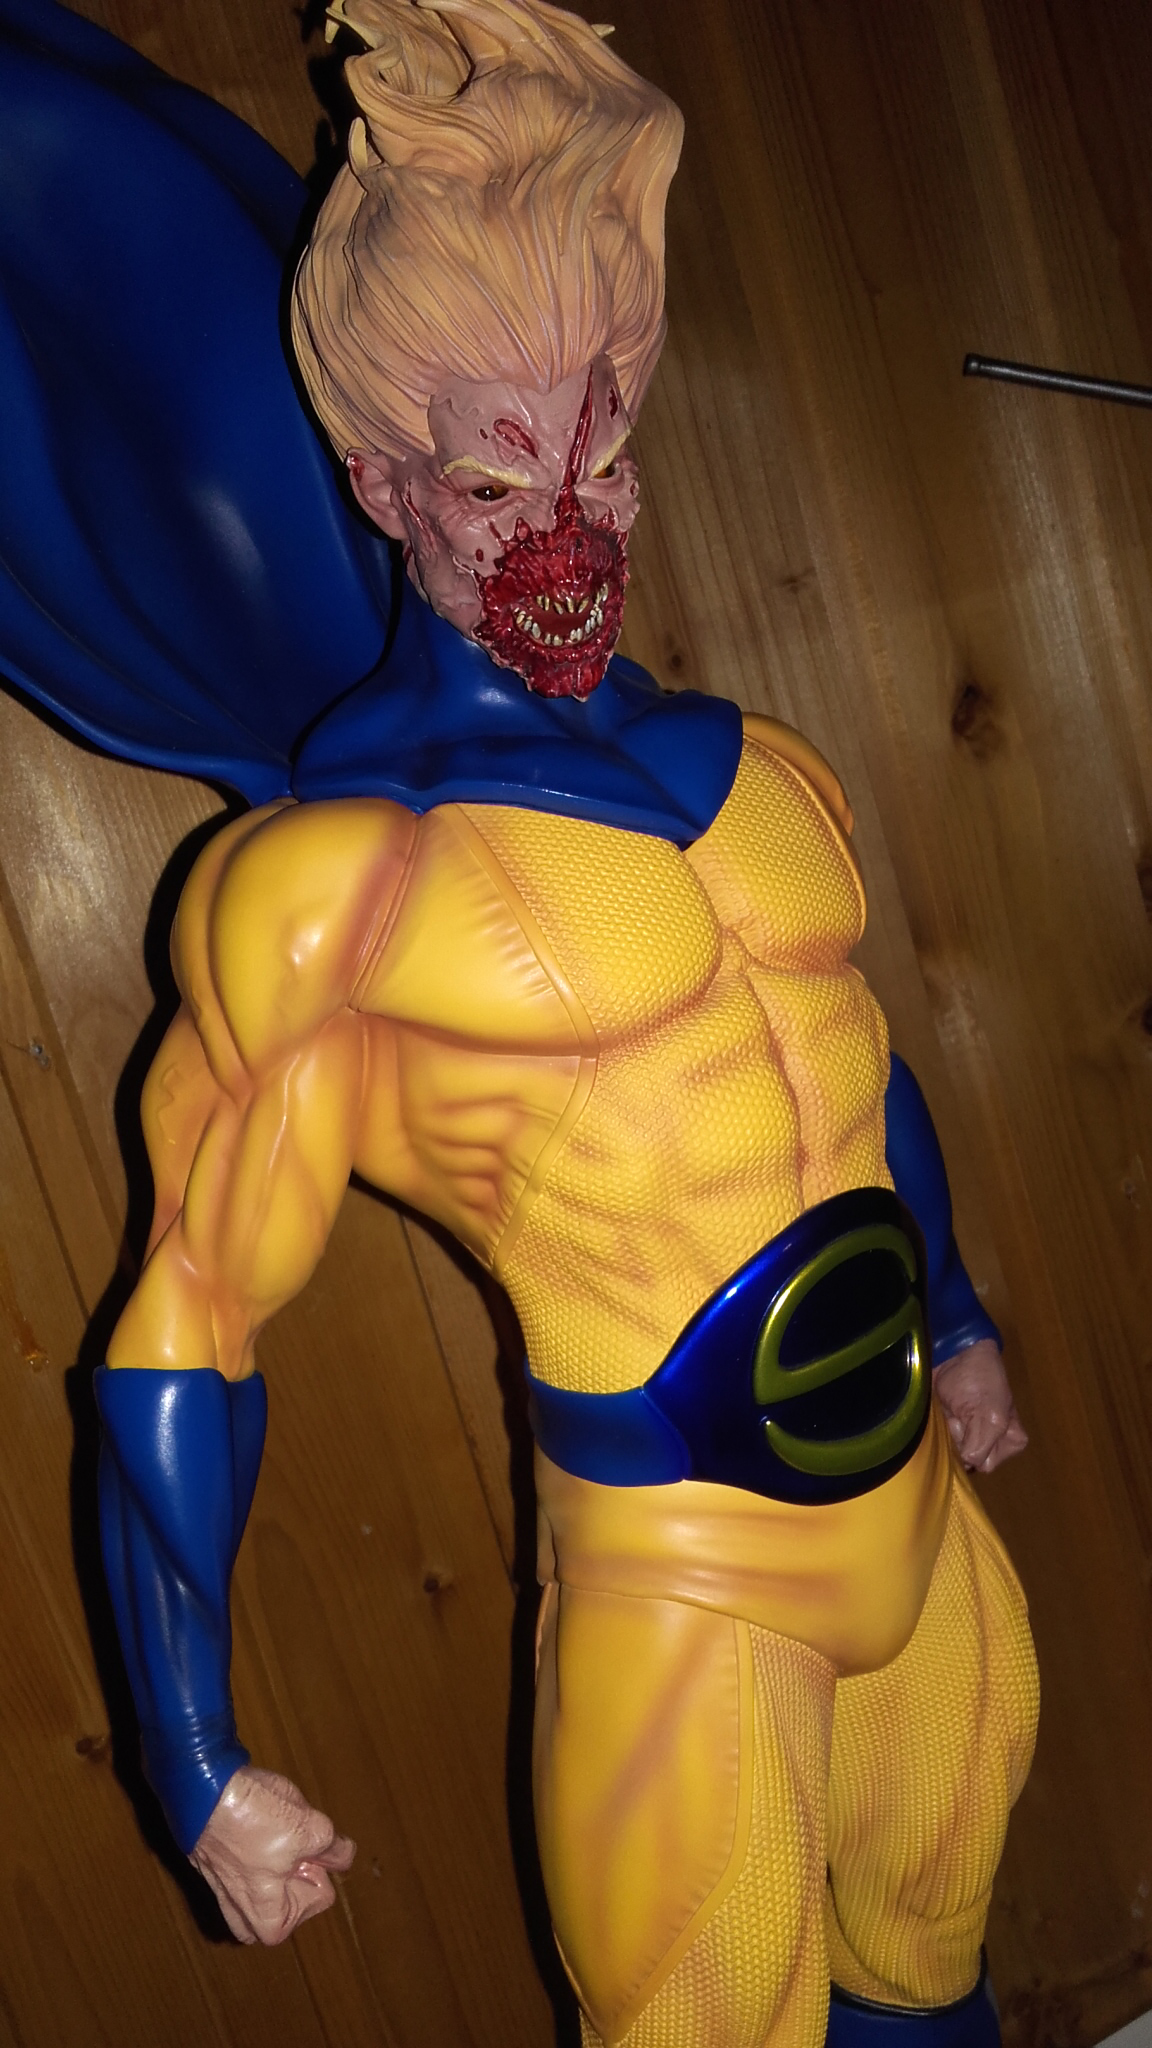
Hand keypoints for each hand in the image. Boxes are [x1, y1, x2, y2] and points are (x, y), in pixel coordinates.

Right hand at [189, 1765, 354, 1944]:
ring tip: (269, 1828)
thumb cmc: (254, 1818)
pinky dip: (259, 1840)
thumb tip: (342, 1856)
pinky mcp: (215, 1868)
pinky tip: (254, 1818)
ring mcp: (224, 1893)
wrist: (204, 1790)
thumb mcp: (313, 1829)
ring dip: (280, 1852)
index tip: (296, 1848)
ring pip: (274, 1878)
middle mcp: (242, 1918)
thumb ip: (334, 1849)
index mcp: (267, 1922)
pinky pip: (251, 1862)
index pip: (322, 1895)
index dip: (316, 1864)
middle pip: (297, 1891)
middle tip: (285, 1838)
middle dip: (299, 1863)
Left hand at [933, 1337, 1027, 1473]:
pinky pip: (943, 1442)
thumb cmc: (981, 1380)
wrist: (956, 1354)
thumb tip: (968, 1462)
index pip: (986, 1464)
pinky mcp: (952, 1428)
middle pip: (969, 1460)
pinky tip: (946, 1413)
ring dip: (950, 1433)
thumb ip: (984, 1446)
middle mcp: (993, 1443)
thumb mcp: (992, 1416)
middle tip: (963, 1416)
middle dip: (961, 1439)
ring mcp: (970, 1435)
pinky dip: (940, 1429)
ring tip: (954, 1412)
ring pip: (954, 1452)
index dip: (976, 1446)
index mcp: (1012, 1441)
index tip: (976, 1422)